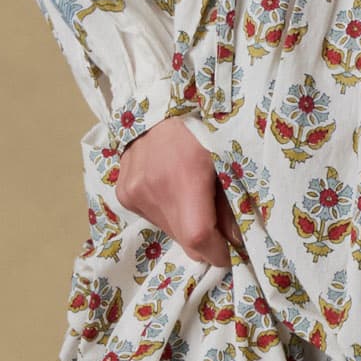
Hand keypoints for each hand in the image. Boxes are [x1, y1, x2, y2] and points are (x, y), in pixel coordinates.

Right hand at [115, 116, 240, 267]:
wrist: (157, 107)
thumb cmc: (201, 129)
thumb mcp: (226, 159)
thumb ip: (232, 204)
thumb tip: (236, 242)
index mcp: (185, 176)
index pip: (198, 237)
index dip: (217, 252)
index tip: (229, 253)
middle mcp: (153, 188)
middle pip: (184, 239)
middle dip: (204, 240)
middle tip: (217, 223)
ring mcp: (134, 192)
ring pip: (169, 231)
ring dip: (185, 225)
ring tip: (191, 195)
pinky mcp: (123, 194)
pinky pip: (153, 217)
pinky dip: (167, 213)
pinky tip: (171, 188)